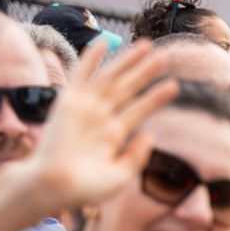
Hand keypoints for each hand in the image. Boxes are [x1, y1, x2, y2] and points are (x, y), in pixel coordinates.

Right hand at [28, 40, 177, 211]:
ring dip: (127, 61)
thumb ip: (138, 156)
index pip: (139, 109)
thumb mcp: (121, 175)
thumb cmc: (85, 188)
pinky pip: (80, 75)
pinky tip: (103, 42)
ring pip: (111, 78)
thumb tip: (151, 134)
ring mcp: (86, 108)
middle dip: (145, 72)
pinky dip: (91, 59)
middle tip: (165, 56)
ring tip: (148, 46)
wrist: (56, 186)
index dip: (156, 97)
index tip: (174, 85)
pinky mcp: (69, 103)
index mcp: (113, 134)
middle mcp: (101, 117)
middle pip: (127, 88)